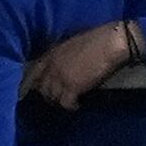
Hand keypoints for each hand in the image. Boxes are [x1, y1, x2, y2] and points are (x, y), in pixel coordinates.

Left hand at [23, 19, 139, 107]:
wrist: (110, 43)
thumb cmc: (97, 39)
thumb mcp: (72, 44)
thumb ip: (63, 56)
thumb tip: (64, 67)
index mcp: (52, 54)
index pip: (35, 72)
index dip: (36, 83)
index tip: (39, 89)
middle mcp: (52, 66)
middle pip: (42, 88)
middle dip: (48, 95)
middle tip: (57, 99)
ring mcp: (61, 77)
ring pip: (52, 97)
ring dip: (59, 102)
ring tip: (68, 103)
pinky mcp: (73, 87)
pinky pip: (66, 103)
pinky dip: (71, 106)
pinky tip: (77, 106)